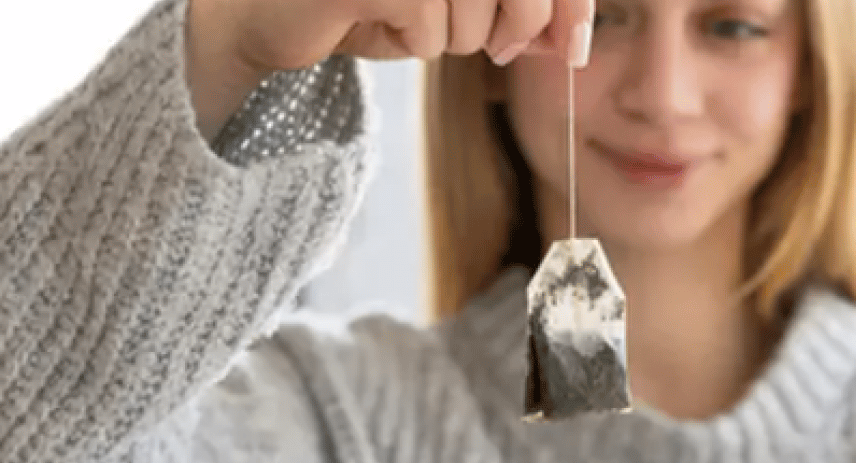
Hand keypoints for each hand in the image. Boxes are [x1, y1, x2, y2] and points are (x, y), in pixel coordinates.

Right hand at [186, 0, 592, 137]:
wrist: (265, 9)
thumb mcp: (457, 1)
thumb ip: (521, 10)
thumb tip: (574, 42)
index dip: (566, 3)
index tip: (573, 48)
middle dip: (520, 27)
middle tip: (498, 49)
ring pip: (475, 15)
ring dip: (452, 38)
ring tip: (405, 15)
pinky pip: (428, 33)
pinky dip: (409, 43)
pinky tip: (367, 18)